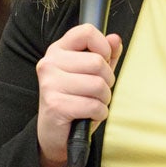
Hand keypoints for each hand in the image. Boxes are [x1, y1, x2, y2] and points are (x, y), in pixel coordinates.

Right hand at [35, 24, 121, 166]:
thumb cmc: (75, 101)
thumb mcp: (91, 75)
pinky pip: (94, 105)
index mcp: (58, 50)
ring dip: (104, 99)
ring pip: (98, 84)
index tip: (103, 62)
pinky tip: (89, 115)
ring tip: (93, 104)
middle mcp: (49, 63)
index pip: (86, 32)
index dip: (103, 47)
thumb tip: (115, 39)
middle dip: (108, 81)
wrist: (55, 134)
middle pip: (97, 62)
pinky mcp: (55, 104)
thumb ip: (105, 56)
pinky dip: (99, 113)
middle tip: (98, 91)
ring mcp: (50, 83)